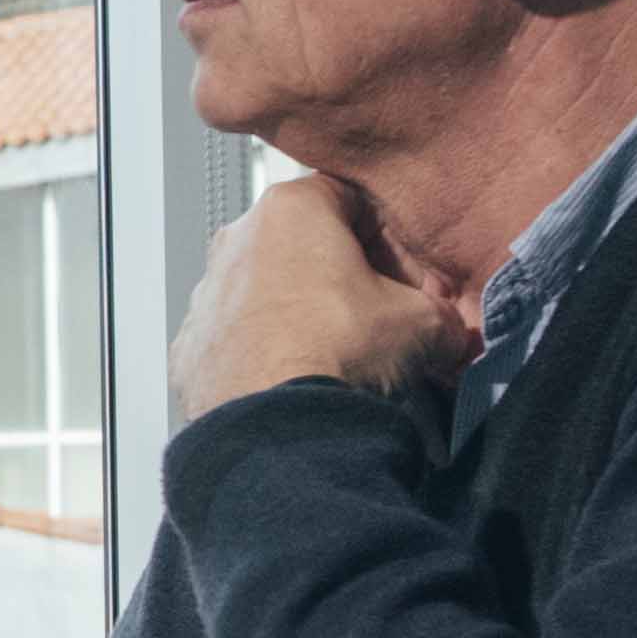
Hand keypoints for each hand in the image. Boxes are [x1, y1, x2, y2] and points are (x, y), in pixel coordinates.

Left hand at [172, 177, 461, 421]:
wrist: (278, 432)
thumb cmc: (340, 358)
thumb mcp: (425, 324)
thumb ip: (440, 312)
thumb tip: (446, 329)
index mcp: (292, 209)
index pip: (359, 205)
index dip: (398, 248)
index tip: (418, 287)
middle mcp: (238, 240)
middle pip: (310, 248)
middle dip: (353, 282)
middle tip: (388, 326)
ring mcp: (208, 294)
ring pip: (271, 292)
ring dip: (308, 317)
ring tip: (345, 362)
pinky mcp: (190, 347)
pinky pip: (241, 339)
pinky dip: (269, 355)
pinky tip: (300, 383)